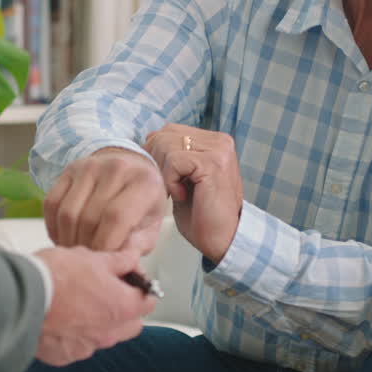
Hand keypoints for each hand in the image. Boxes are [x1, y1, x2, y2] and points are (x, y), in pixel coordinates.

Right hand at [33, 246, 157, 365]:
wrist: (19, 299)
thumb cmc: (55, 277)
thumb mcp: (91, 257)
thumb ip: (117, 261)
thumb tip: (131, 258)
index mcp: (123, 307)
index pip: (148, 301)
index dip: (140, 287)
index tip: (128, 279)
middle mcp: (109, 333)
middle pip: (131, 324)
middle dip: (125, 310)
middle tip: (107, 291)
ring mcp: (87, 348)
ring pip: (104, 337)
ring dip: (99, 324)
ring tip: (78, 304)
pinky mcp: (64, 356)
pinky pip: (77, 347)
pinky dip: (73, 335)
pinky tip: (60, 319)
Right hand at [44, 147, 164, 253]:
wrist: (131, 168)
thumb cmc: (142, 204)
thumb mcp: (150, 226)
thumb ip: (137, 246)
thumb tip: (123, 263)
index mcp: (143, 182)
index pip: (116, 217)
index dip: (106, 245)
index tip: (103, 264)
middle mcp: (116, 168)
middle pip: (89, 217)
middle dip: (86, 246)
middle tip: (88, 262)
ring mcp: (89, 166)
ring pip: (68, 212)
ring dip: (68, 239)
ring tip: (76, 252)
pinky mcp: (69, 170)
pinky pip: (52, 203)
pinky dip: (54, 227)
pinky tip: (64, 238)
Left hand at [143, 124, 242, 263]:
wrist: (222, 240)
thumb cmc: (201, 215)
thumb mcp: (184, 178)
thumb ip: (173, 156)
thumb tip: (150, 137)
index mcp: (213, 141)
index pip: (169, 131)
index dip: (155, 154)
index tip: (162, 180)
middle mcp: (219, 141)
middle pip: (165, 135)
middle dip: (156, 163)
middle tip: (167, 188)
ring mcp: (218, 150)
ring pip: (166, 145)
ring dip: (164, 174)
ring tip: (176, 193)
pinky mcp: (213, 163)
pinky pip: (174, 160)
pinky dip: (170, 181)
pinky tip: (182, 196)